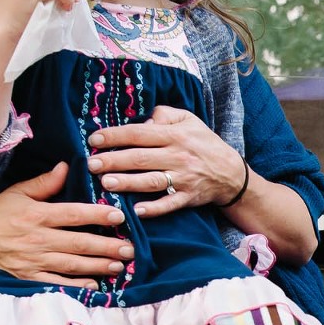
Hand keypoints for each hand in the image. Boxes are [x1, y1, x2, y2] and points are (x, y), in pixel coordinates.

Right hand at [0, 163, 131, 287]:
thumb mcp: (17, 193)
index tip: (119, 216)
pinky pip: (58, 284)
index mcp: (37, 215)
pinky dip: (77, 286)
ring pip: (73, 265)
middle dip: (107, 246)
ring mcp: (35, 261)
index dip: (97, 215)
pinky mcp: (31, 278)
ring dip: (98, 265)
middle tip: (129, 248)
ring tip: (119, 265)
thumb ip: (44, 183)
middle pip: (78, 243)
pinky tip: (96, 286)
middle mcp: (38, 239)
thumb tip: (67, 167)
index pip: (73, 214)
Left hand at [86, 106, 246, 217]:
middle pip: (141, 158)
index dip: (115, 136)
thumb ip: (164, 114)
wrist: (231, 173)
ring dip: (128, 182)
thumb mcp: (188, 120)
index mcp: (174, 135)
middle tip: (92, 164)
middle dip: (114, 161)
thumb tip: (143, 119)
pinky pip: (169, 204)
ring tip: (106, 183)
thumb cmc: (203, 143)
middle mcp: (178, 156)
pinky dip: (154, 209)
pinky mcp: (188, 198)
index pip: (139, 133)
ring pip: (151, 181)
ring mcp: (183, 179)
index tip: (94, 139)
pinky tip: (136, 210)